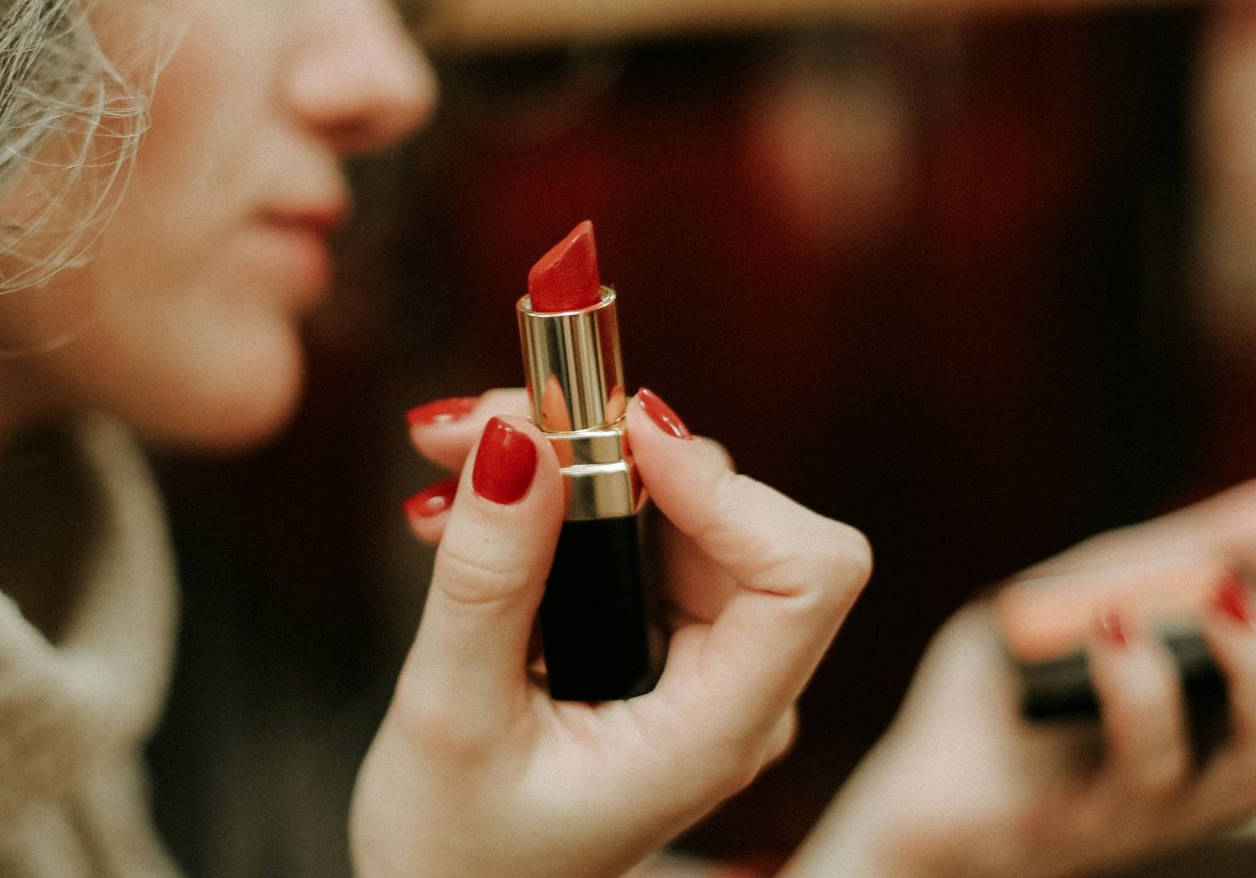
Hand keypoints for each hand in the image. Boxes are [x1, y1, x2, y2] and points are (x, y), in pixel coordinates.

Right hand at [352, 390, 871, 877]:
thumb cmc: (458, 852)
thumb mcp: (451, 717)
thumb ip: (489, 579)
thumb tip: (516, 438)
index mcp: (717, 732)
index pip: (805, 574)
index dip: (724, 486)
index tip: (615, 431)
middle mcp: (734, 688)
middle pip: (737, 513)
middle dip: (610, 447)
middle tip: (483, 421)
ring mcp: (701, 660)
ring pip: (678, 503)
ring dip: (567, 459)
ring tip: (450, 456)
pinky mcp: (658, 635)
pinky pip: (636, 527)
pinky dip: (555, 495)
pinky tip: (466, 503)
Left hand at [785, 470, 1255, 877]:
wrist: (924, 782)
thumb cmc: (1029, 683)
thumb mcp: (1111, 586)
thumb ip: (1196, 546)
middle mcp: (1238, 759)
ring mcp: (1176, 796)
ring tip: (1221, 593)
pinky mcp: (1103, 816)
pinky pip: (1148, 760)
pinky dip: (1139, 681)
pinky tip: (1105, 625)